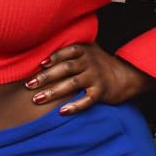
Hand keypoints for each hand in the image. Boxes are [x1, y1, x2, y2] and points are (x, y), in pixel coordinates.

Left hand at [25, 43, 150, 113]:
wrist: (126, 76)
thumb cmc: (99, 63)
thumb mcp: (89, 49)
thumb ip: (71, 47)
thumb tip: (46, 43)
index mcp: (85, 51)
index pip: (66, 52)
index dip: (53, 57)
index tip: (38, 64)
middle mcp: (89, 63)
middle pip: (65, 68)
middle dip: (46, 77)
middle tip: (29, 84)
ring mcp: (95, 78)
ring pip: (72, 84)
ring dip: (53, 92)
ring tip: (37, 99)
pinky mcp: (101, 93)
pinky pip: (86, 100)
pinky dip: (74, 106)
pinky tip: (61, 112)